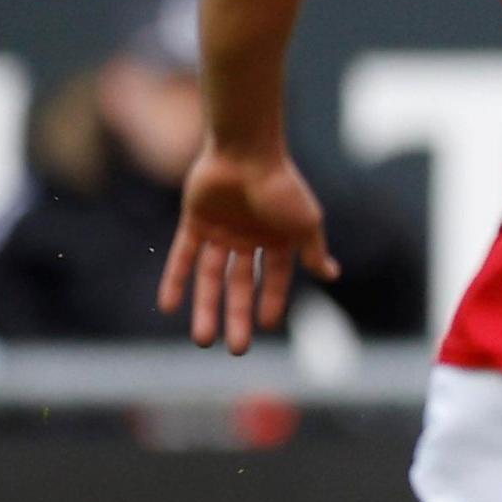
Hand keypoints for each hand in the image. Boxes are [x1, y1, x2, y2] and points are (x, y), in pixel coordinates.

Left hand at [157, 142, 338, 354]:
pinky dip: (175, 281)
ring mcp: (221, 231)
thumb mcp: (306, 222)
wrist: (245, 152)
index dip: (270, 304)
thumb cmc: (281, 186)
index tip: (264, 328)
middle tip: (235, 349)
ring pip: (210, 278)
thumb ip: (313, 250)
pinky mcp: (195, 222)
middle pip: (240, 286)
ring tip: (203, 340)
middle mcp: (248, 239)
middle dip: (237, 317)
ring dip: (206, 308)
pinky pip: (183, 257)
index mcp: (277, 239)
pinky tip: (169, 307)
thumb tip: (331, 274)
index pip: (273, 280)